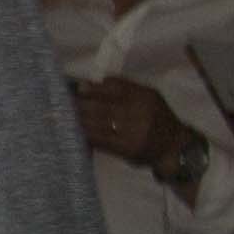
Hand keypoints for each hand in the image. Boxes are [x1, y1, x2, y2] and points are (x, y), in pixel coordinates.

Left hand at [67, 76, 191, 172]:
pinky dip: (84, 135)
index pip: (114, 87)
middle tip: (60, 103)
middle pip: (101, 106)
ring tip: (59, 117)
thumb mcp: (148, 97)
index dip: (93, 88)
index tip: (78, 88)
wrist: (173, 146)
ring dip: (77, 120)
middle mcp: (139, 112)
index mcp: (144, 96)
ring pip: (97, 123)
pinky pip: (100, 139)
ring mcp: (132, 131)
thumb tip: (87, 85)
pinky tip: (73, 131)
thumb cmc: (157, 118)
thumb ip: (123, 89)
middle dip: (79, 105)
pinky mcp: (126, 148)